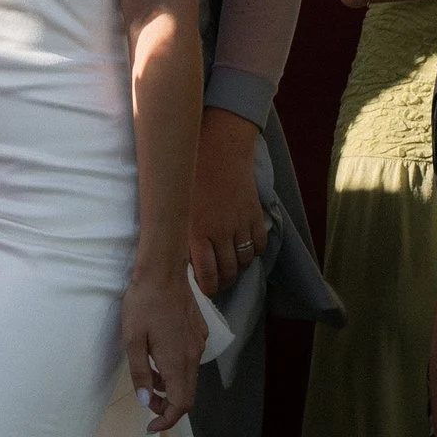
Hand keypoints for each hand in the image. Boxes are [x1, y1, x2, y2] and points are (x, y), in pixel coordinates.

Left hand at [122, 262, 206, 432]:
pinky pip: (190, 359)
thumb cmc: (143, 304)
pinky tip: (160, 355)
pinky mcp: (199, 331)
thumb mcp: (133, 341)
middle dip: (167, 406)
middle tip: (147, 403)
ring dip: (171, 386)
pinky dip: (177, 368)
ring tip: (150, 377)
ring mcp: (198, 342)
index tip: (151, 426)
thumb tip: (146, 401)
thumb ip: (141, 374)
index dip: (167, 420)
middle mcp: (193, 356)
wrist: (163, 270)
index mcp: (177, 362)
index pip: (181, 405)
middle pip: (187, 395)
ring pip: (189, 377)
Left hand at [188, 110, 269, 296]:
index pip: (207, 275)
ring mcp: (240, 225)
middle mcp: (220, 233)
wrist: (219, 147)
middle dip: (223, 282)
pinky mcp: (254, 215)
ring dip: (238, 269)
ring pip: (244, 262)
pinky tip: (245, 249)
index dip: (208, 288)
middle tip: (218, 283)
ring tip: (231, 267)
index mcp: (196, 232)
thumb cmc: (191, 174)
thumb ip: (180, 233)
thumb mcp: (178, 206)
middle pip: (228, 272)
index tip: (205, 289)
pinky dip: (254, 252)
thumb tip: (179, 257)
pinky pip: (259, 245)